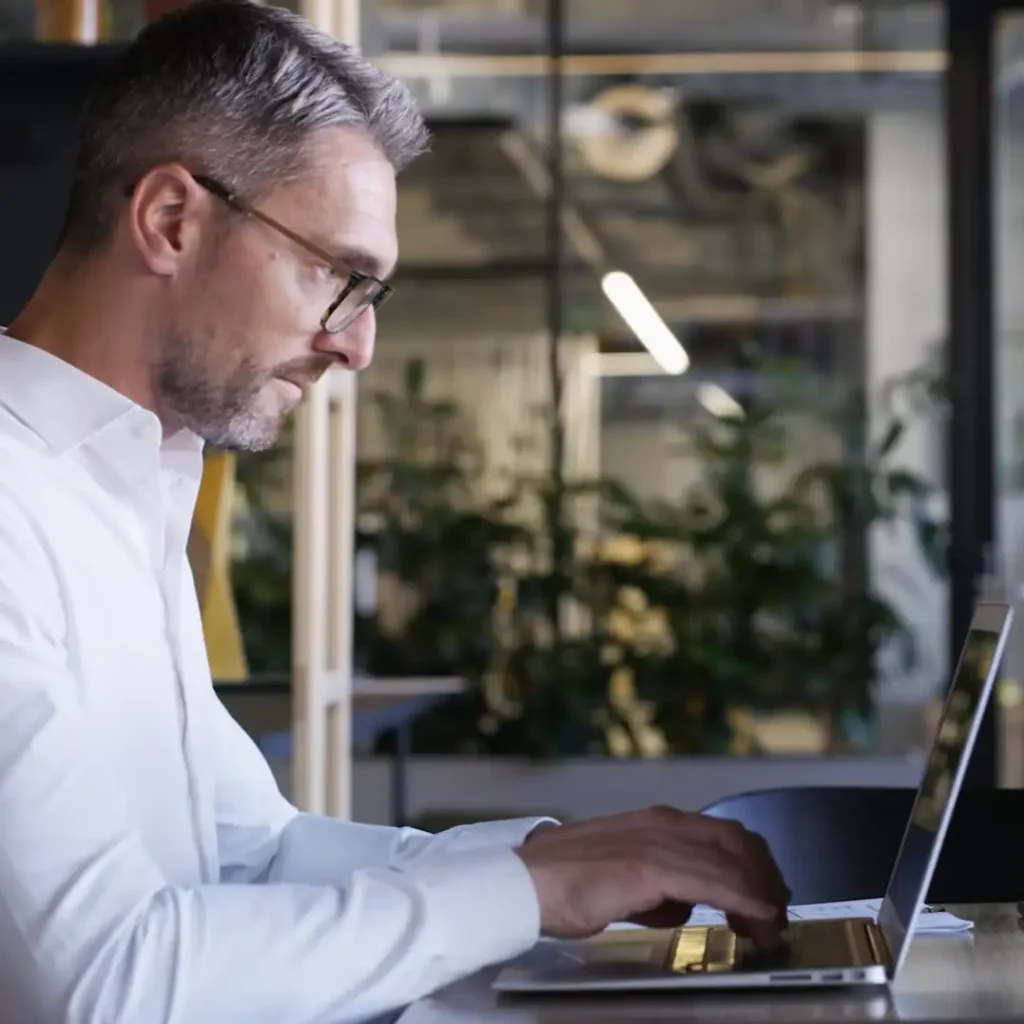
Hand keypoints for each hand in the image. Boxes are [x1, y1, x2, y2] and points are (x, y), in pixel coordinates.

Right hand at [516, 806, 789, 944]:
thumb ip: (655, 888)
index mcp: (654, 822)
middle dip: (764, 876)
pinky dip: (742, 900)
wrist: (527, 882)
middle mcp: (663, 824)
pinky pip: (712, 883)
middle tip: (776, 911)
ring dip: (758, 895)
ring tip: (769, 925)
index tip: (766, 892)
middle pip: (735, 841)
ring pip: (729, 862)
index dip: (751, 862)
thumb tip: (680, 904)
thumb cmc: (563, 881)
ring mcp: (659, 843)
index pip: (721, 833)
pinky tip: (757, 917)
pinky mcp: (652, 868)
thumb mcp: (620, 878)